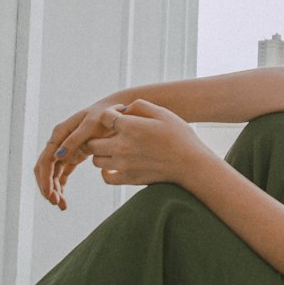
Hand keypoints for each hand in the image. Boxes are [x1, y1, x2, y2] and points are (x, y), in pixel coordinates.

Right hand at [35, 99, 117, 210]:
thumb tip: (58, 157)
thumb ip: (74, 140)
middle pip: (45, 168)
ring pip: (52, 173)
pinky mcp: (73, 154)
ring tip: (61, 205)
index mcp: (59, 133)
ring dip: (54, 189)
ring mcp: (65, 148)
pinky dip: (61, 185)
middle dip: (47, 186)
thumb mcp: (91, 126)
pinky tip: (63, 199)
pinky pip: (62, 173)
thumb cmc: (105, 116)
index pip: (46, 160)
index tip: (49, 194)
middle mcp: (58, 141)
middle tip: (56, 203)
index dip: (45, 178)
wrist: (118, 112)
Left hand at [83, 99, 207, 192]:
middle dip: (99, 136)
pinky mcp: (128, 179)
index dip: (110, 114)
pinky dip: (107, 172)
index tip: (119, 116)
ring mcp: (123, 164)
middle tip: (111, 135)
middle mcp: (122, 146)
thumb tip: (124, 110)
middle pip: (92, 141)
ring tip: (114, 150)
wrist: (191, 164)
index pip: (104, 117)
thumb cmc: (179, 136)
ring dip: (102, 154)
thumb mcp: (163, 113)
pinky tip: (115, 166)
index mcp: (129, 127)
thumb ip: (140, 105)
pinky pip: (106, 177)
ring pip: (96, 160)